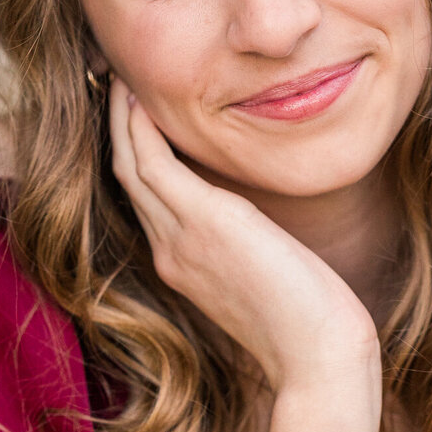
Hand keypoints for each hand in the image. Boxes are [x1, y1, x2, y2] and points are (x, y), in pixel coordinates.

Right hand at [108, 78, 379, 398]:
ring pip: (129, 165)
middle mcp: (169, 251)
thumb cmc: (309, 322)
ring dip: (121, 118)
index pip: (146, 196)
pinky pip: (151, 163)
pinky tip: (142, 98)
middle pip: (126, 176)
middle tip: (114, 81)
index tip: (137, 113)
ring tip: (120, 77)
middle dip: (117, 127)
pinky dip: (140, 127)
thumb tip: (261, 221)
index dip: (135, 151)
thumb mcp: (268, 274)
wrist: (316, 354)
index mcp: (182, 264)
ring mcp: (179, 238)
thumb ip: (250, 244)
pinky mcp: (202, 222)